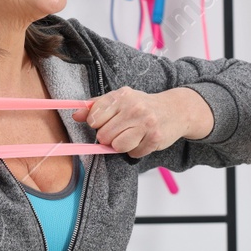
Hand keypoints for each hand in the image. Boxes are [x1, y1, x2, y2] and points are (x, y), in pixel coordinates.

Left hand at [73, 86, 211, 158]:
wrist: (174, 110)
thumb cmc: (142, 105)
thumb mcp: (119, 100)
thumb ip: (96, 106)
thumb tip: (76, 115)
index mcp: (121, 96)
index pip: (94, 118)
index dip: (97, 124)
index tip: (105, 122)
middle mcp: (133, 108)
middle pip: (104, 135)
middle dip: (109, 137)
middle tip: (120, 130)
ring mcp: (146, 123)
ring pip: (117, 146)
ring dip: (122, 145)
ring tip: (131, 136)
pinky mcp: (155, 138)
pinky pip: (134, 154)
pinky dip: (136, 150)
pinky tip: (142, 140)